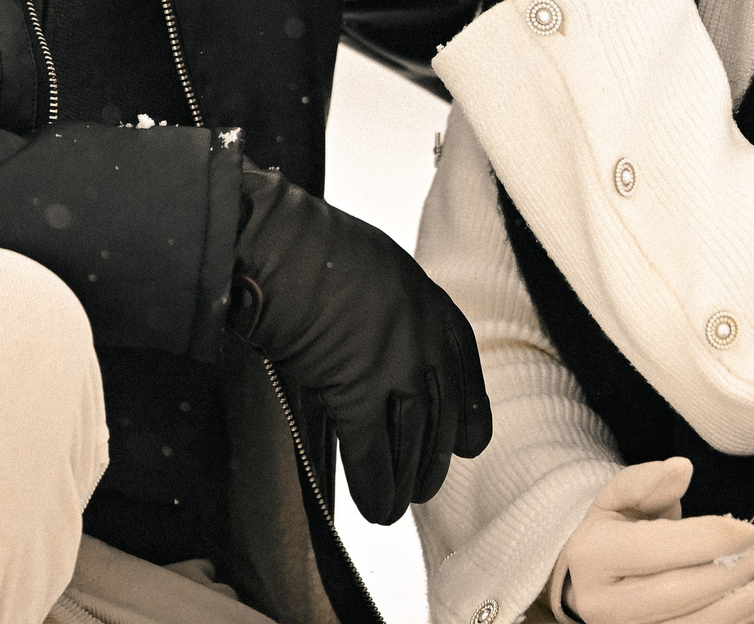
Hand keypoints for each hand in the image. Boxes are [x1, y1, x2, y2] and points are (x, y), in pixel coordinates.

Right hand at [228, 164, 489, 523]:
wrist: (283, 246)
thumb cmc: (312, 249)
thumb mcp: (374, 267)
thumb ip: (388, 309)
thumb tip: (376, 340)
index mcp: (431, 304)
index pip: (465, 370)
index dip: (469, 412)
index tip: (470, 442)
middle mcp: (425, 339)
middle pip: (443, 415)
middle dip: (434, 458)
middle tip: (426, 486)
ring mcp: (395, 367)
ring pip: (413, 441)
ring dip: (405, 480)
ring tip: (396, 504)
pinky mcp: (358, 391)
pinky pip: (373, 451)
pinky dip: (374, 484)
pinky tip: (374, 508)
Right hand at [552, 459, 753, 623]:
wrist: (592, 582)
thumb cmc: (613, 532)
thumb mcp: (618, 498)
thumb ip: (647, 481)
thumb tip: (682, 469)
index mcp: (593, 556)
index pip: (656, 548)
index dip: (708, 540)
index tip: (749, 530)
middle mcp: (604, 604)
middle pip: (679, 593)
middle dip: (733, 573)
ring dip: (745, 605)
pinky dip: (739, 621)